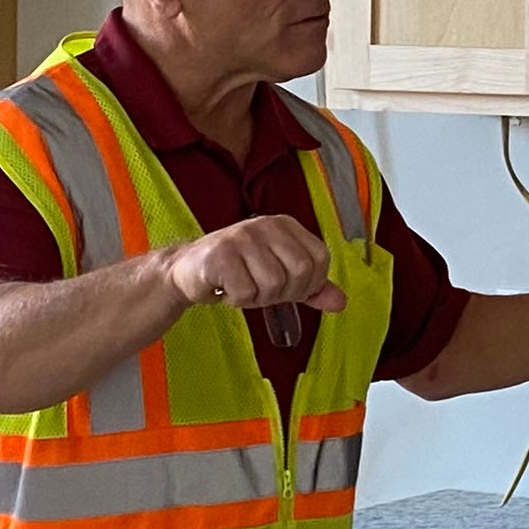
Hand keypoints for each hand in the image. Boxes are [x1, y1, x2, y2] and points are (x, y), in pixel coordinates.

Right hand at [158, 215, 343, 314]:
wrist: (188, 270)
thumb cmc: (239, 272)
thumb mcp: (280, 276)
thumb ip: (311, 287)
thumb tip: (341, 303)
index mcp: (285, 225)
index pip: (320, 259)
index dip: (308, 284)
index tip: (286, 287)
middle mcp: (265, 225)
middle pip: (300, 273)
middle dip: (283, 293)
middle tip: (261, 290)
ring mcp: (241, 237)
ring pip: (272, 285)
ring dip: (257, 298)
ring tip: (241, 286)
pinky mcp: (220, 255)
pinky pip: (245, 293)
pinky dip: (236, 300)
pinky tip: (224, 287)